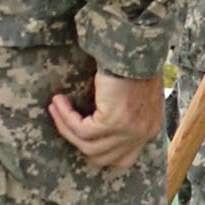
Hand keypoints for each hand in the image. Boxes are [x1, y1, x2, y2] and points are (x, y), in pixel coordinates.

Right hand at [48, 70, 163, 170]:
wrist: (134, 45)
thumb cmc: (134, 60)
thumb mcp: (137, 92)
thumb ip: (128, 112)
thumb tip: (102, 119)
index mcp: (149, 128)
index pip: (124, 159)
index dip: (100, 151)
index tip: (83, 134)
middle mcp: (141, 134)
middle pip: (102, 157)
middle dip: (77, 141)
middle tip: (63, 121)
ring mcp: (128, 131)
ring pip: (87, 145)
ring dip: (66, 127)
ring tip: (54, 108)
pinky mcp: (112, 122)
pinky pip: (81, 129)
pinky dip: (65, 117)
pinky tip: (58, 102)